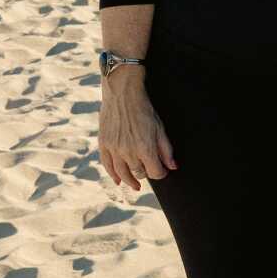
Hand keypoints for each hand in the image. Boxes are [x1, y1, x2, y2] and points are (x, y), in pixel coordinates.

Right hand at [98, 72, 177, 190]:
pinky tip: (118, 181)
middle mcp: (128, 151)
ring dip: (130, 181)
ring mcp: (114, 149)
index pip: (155, 172)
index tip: (162, 170)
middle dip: (146, 173)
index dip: (161, 173)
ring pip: (122, 173)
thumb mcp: (160, 127)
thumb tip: (172, 167)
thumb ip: (166, 149)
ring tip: (136, 185)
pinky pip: (107, 165)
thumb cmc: (144, 108)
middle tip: (149, 170)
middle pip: (139, 173)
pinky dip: (113, 175)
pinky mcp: (104, 144)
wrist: (122, 93)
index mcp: (145, 148)